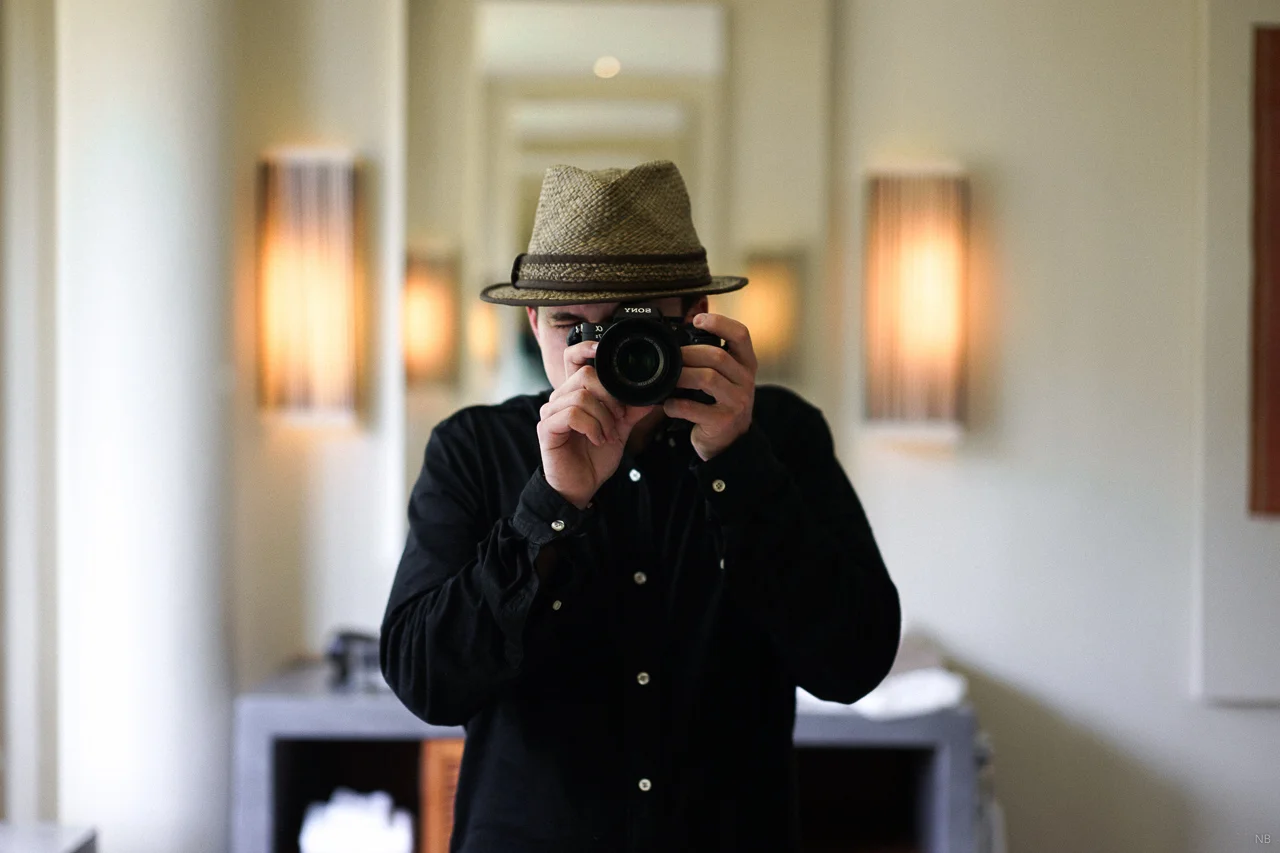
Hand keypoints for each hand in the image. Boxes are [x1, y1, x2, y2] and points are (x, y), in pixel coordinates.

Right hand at [538, 339, 655, 508]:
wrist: (581, 486)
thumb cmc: (594, 457)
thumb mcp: (619, 430)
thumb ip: (631, 411)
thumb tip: (650, 396)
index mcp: (575, 393)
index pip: (574, 358)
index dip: (586, 348)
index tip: (603, 350)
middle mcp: (559, 398)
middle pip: (584, 374)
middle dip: (609, 396)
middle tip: (618, 417)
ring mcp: (551, 412)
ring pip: (581, 396)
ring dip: (602, 417)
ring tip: (608, 434)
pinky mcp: (547, 428)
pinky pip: (572, 414)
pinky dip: (591, 426)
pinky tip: (596, 439)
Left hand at [663, 313, 756, 460]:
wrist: (730, 443)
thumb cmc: (722, 404)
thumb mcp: (726, 378)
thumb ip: (712, 357)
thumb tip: (682, 333)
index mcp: (746, 364)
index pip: (741, 334)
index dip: (719, 322)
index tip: (697, 320)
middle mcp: (746, 381)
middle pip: (717, 356)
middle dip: (689, 353)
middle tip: (671, 357)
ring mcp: (737, 402)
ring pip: (707, 378)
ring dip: (682, 376)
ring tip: (668, 379)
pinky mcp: (723, 421)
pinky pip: (694, 408)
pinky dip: (676, 405)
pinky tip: (668, 405)